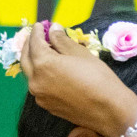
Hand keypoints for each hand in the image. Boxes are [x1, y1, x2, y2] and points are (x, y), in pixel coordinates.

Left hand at [20, 21, 136, 136]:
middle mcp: (36, 81)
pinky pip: (39, 86)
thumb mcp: (80, 54)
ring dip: (34, 61)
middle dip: (30, 45)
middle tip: (37, 37)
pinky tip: (51, 72)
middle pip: (26, 59)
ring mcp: (40, 96)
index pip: (35, 42)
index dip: (37, 31)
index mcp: (43, 64)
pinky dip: (41, 75)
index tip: (41, 25)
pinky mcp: (47, 106)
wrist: (110, 111)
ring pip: (30, 74)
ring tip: (44, 53)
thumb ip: (62, 40)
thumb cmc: (99, 79)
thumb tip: (53, 29)